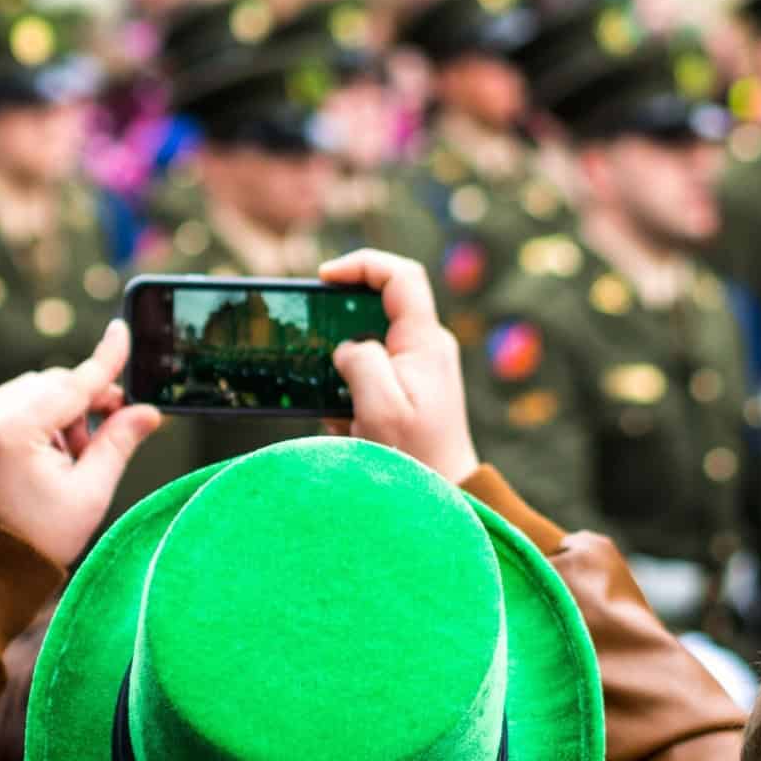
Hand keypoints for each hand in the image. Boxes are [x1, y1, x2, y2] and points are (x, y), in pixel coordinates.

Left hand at [0, 321, 161, 565]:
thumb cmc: (37, 538)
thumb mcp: (89, 492)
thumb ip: (118, 443)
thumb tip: (147, 412)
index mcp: (14, 430)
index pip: (73, 383)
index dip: (106, 360)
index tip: (123, 332)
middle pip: (53, 384)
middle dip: (85, 402)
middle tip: (108, 435)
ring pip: (33, 392)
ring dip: (61, 412)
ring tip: (72, 458)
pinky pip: (11, 406)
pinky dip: (37, 420)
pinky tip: (49, 457)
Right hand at [320, 250, 480, 484]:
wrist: (446, 495)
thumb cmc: (416, 456)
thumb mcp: (379, 407)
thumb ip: (360, 361)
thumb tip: (348, 348)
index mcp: (425, 342)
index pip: (401, 276)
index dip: (362, 265)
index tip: (324, 277)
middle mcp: (428, 348)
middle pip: (382, 306)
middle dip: (341, 323)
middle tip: (314, 345)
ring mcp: (422, 369)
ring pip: (372, 343)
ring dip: (344, 368)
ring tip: (335, 405)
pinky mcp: (413, 391)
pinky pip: (375, 374)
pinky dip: (352, 392)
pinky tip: (347, 424)